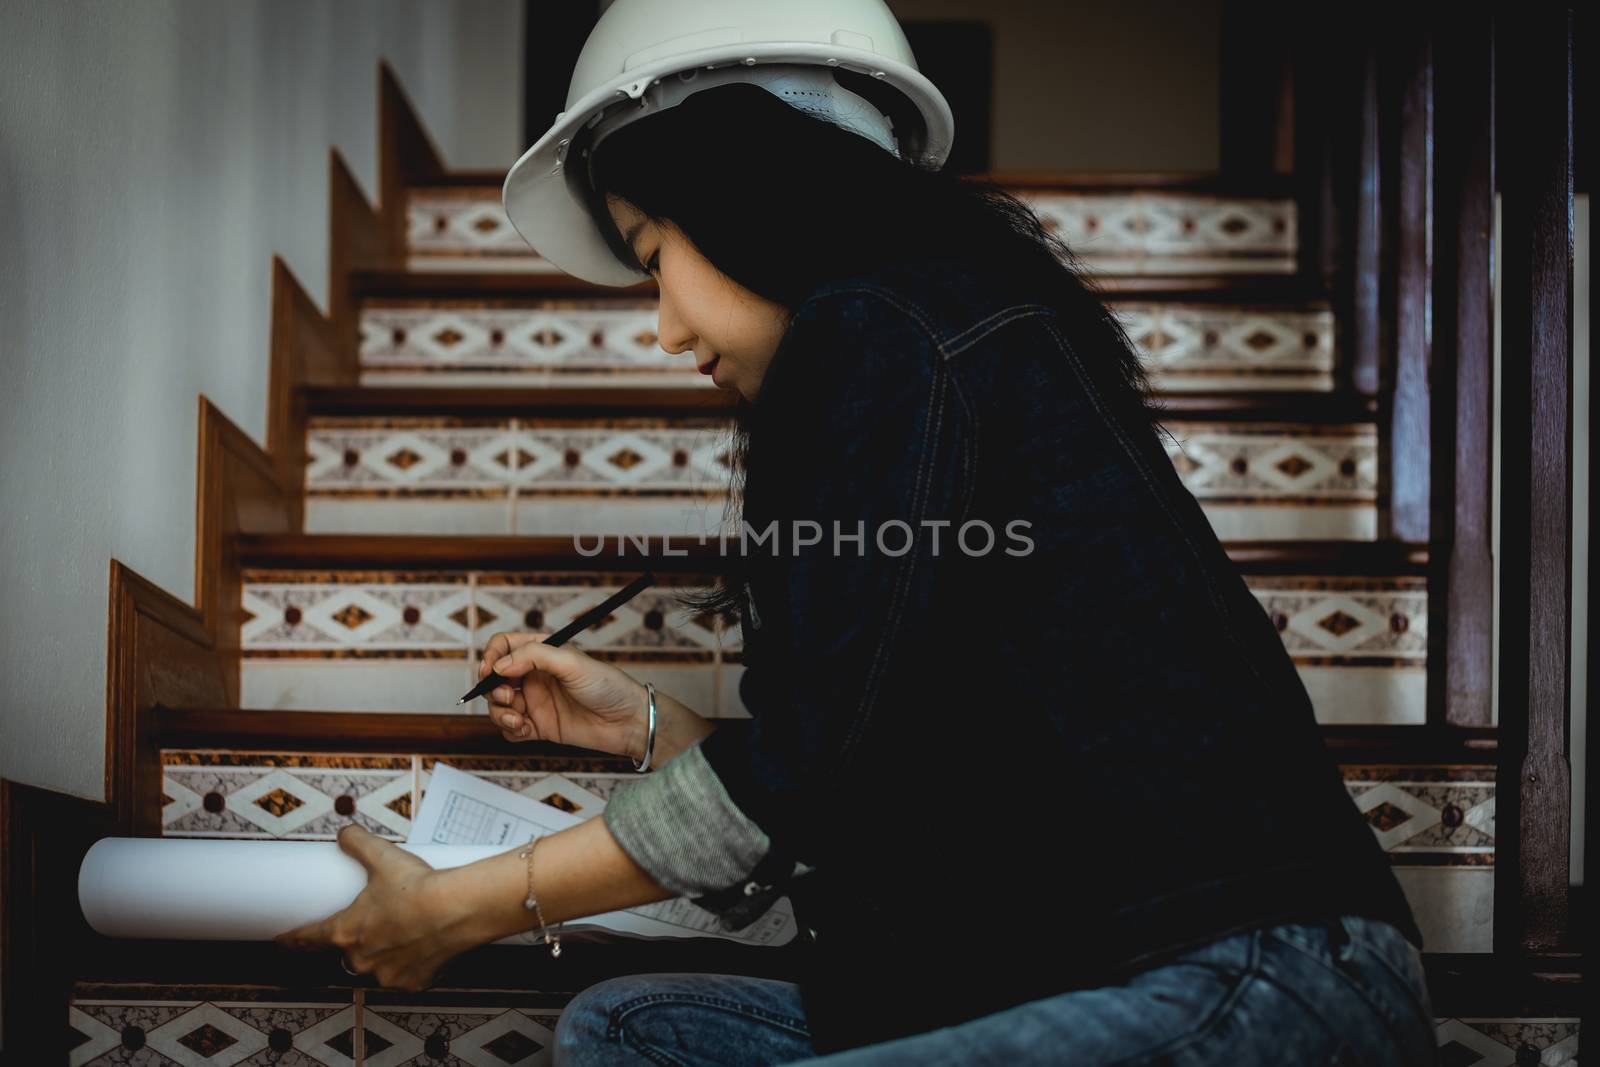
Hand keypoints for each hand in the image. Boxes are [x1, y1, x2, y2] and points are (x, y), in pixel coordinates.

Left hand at [274, 825, 469, 991]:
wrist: (457, 908)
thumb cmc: (418, 887)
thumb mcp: (382, 856)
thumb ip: (358, 843)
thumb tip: (344, 832)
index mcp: (347, 931)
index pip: (308, 939)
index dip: (292, 940)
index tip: (282, 942)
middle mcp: (362, 959)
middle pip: (348, 954)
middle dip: (359, 943)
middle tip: (378, 925)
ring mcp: (388, 975)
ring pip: (378, 967)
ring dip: (385, 955)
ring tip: (406, 933)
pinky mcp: (414, 983)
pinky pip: (406, 977)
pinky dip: (412, 965)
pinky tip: (424, 947)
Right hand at [480, 631, 650, 759]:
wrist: (627, 722)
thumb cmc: (608, 687)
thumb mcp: (572, 663)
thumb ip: (534, 657)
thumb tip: (500, 665)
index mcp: (542, 653)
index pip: (504, 647)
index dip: (491, 657)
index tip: (489, 671)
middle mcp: (534, 676)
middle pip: (494, 679)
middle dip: (492, 689)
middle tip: (506, 697)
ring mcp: (535, 702)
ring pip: (498, 706)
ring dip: (499, 713)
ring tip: (518, 720)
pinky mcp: (538, 727)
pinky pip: (510, 729)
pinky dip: (510, 730)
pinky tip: (526, 730)